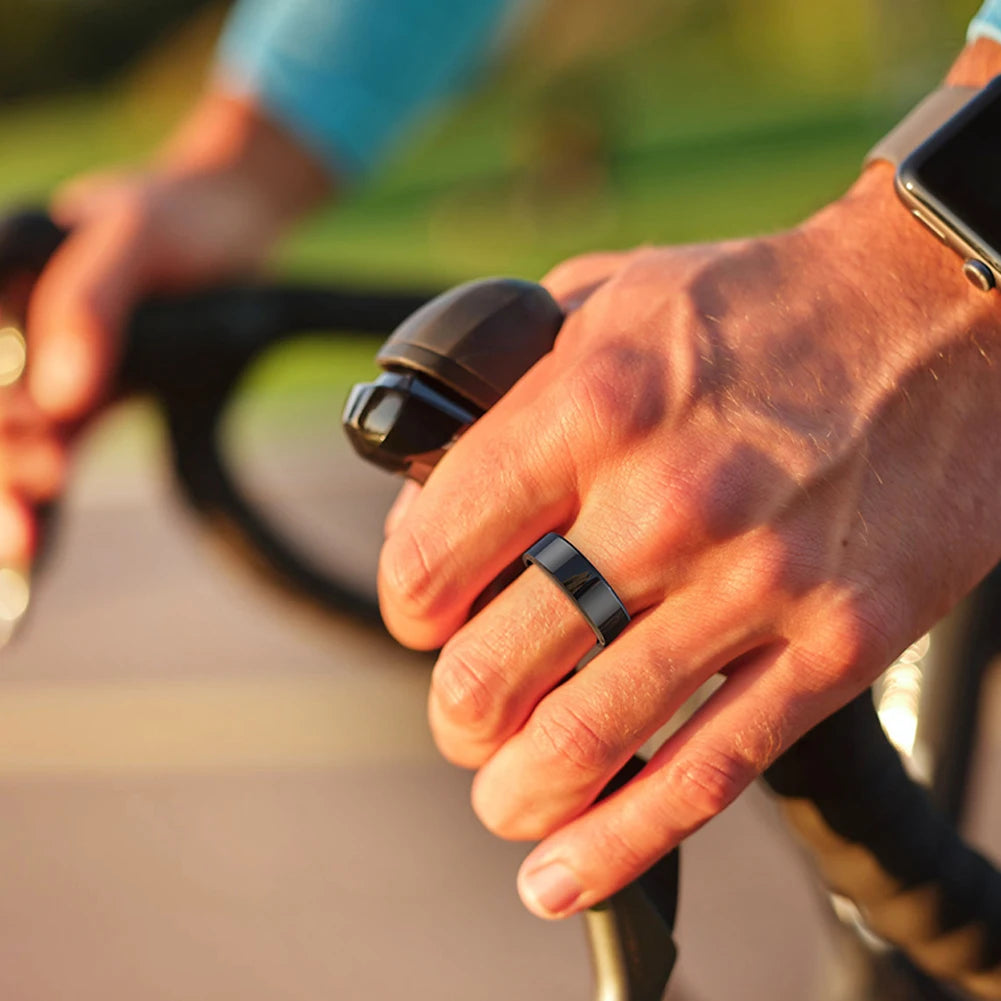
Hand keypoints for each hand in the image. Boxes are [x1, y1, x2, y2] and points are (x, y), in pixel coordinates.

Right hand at [0, 93, 329, 567]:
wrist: (229, 223)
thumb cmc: (180, 216)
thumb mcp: (136, 237)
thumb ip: (92, 301)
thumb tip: (61, 394)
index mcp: (1, 281)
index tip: (33, 463)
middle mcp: (10, 329)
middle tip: (20, 531)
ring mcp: (44, 365)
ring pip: (14, 439)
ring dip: (11, 494)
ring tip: (24, 551)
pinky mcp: (82, 395)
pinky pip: (54, 447)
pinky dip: (44, 497)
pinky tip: (34, 549)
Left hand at [377, 161, 1000, 918]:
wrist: (940, 311)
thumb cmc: (764, 303)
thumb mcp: (611, 296)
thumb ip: (512, 379)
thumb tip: (440, 464)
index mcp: (590, 407)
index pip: (432, 559)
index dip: (407, 606)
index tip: (424, 616)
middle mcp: (663, 500)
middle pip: (493, 670)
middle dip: (457, 713)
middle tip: (467, 711)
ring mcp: (755, 582)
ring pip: (586, 740)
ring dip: (517, 790)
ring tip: (505, 793)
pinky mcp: (834, 642)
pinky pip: (709, 773)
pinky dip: (624, 843)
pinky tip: (568, 871)